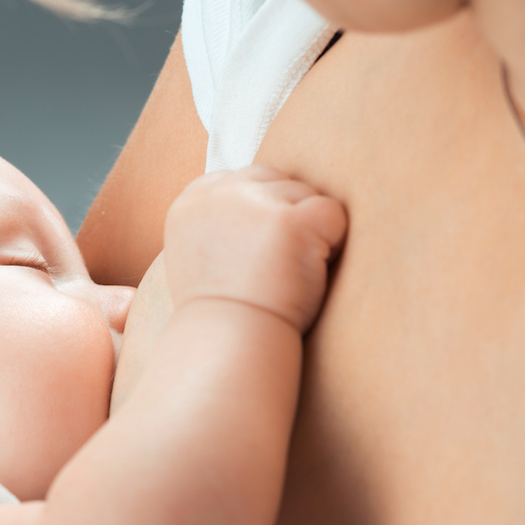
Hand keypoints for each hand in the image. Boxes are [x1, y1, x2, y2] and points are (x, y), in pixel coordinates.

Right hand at [163, 165, 346, 332]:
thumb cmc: (222, 315)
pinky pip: (332, 213)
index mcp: (192, 201)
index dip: (264, 215)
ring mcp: (255, 203)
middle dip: (288, 219)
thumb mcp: (199, 258)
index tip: (259, 254)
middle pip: (279, 182)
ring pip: (307, 196)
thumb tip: (259, 206)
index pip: (245, 179)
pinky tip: (310, 275)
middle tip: (278, 268)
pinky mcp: (291, 220)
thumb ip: (219, 222)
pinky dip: (333, 244)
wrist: (228, 345)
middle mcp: (220, 194)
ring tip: (288, 276)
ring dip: (310, 233)